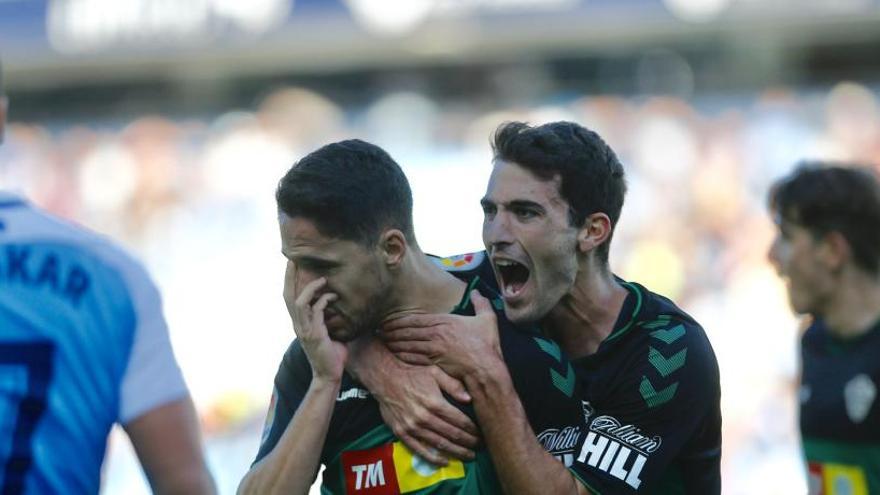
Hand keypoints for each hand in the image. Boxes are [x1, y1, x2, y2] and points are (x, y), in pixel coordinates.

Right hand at [284, 261, 345, 381]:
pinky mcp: (314, 334)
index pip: (289, 298)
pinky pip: (316, 312)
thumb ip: (328, 319)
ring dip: (310, 288)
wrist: (328, 376)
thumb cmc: (331, 355)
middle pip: (288, 296)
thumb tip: (338, 306)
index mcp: (299, 323)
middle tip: (293, 260)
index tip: (291, 265)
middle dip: (290, 277)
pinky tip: (333, 297)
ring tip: (322, 279)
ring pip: (299, 302)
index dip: (289, 281)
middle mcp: (298, 324)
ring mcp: (305, 330)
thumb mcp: (328, 333)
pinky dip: (323, 301)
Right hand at [347, 338, 479, 464]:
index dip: (472, 429)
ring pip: (439, 444)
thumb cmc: (412, 373)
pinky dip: (433, 458)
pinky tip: (445, 462)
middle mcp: (424, 417)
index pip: (459, 420)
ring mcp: (412, 427)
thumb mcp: (435, 373)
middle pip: (452, 434)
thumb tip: (469, 399)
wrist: (385, 377)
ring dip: (456, 452)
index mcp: (435, 403)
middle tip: (478, 447)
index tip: (481, 433)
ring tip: (468, 456)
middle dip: (468, 442)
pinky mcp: (402, 433)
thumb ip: (453, 385)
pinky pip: (419, 450)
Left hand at [382, 290, 502, 379]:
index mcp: (445, 321)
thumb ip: (481, 303)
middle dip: (391, 331)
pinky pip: (413, 358)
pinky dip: (402, 355)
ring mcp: (433, 349)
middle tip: (379, 330)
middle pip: (407, 331)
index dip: (399, 320)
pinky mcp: (434, 363)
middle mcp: (436, 334)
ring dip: (393, 342)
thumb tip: (477, 291)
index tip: (388, 320)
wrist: (486, 368)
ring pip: (407, 344)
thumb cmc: (487, 345)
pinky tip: (394, 354)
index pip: (415, 319)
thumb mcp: (487, 319)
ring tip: (383, 341)